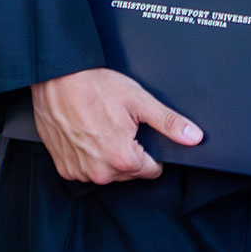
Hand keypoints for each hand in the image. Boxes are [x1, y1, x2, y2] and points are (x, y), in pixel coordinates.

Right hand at [29, 68, 201, 184]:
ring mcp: (79, 172)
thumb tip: (194, 137)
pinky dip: (90, 156)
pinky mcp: (64, 168)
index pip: (152, 170)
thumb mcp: (139, 101)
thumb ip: (169, 122)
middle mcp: (100, 172)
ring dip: (109, 155)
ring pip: (108, 172)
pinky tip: (87, 134)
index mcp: (122, 158)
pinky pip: (86, 170)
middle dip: (130, 152)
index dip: (152, 151)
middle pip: (130, 172)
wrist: (56, 79)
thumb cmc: (95, 86)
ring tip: (102, 127)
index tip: (141, 133)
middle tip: (120, 125)